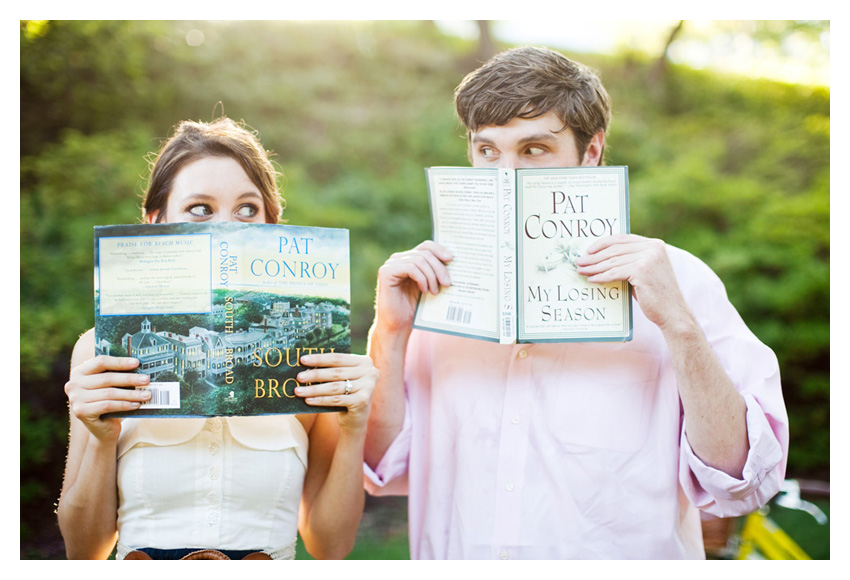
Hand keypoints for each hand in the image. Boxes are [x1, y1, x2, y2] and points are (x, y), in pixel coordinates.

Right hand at [64, 355, 151, 441]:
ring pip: (109, 393)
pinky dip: (124, 405)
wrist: (102, 428)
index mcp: (80, 372)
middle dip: (129, 379)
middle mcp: (73, 384)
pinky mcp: (81, 412)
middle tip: (146, 380)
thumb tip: (139, 366)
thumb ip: (117, 374)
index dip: (119, 362)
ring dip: (131, 394)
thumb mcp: (110, 386)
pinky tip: (136, 404)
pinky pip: (108, 405)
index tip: (137, 363)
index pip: (100, 362)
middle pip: (107, 378)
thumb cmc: (108, 401)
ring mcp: (76, 399)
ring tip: (146, 394)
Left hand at [294, 352, 378, 430]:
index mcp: (364, 361)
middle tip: (298, 377)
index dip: (319, 358)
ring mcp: (368, 386)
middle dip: (315, 374)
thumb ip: (332, 369)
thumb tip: (305, 364)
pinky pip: (337, 399)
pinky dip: (321, 400)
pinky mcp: (363, 401)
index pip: (338, 358)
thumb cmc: (346, 395)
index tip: (302, 360)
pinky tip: (308, 400)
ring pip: (335, 387)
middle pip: (336, 372)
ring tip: (299, 391)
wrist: (356, 419)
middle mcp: (370, 372)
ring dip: (314, 389)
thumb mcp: (342, 379)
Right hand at [374, 241, 452, 332]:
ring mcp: (391, 264)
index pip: (426, 246)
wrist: (398, 325)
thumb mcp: (429, 286)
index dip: (439, 249)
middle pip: (424, 253)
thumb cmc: (414, 307)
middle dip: (439, 268)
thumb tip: (453, 260)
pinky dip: (421, 278)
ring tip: (435, 291)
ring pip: (419, 260)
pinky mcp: (386, 272)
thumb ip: (435, 272)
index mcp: (409, 259)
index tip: (451, 259)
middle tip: (447, 283)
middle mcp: (398, 259)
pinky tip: (425, 290)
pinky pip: (410, 268)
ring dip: (431, 276)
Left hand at [575, 234, 690, 330]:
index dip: (603, 243)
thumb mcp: (644, 272)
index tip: (589, 250)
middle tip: (579, 261)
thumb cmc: (656, 295)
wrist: (673, 313)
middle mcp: (653, 247)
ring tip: (581, 270)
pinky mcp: (641, 270)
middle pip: (615, 249)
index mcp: (654, 244)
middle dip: (595, 256)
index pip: (623, 238)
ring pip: (613, 261)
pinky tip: (591, 279)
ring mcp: (648, 258)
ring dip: (594, 266)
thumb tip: (602, 258)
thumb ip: (630, 261)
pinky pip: (615, 272)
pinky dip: (601, 276)